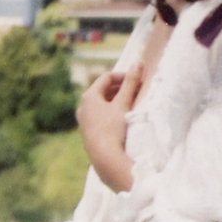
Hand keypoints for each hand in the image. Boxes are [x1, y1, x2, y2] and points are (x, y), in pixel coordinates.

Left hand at [77, 65, 142, 191]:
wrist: (104, 159)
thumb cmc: (113, 128)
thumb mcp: (124, 103)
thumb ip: (131, 82)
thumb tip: (139, 62)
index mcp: (89, 96)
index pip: (107, 78)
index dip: (124, 76)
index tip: (137, 80)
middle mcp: (83, 107)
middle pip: (103, 91)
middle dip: (121, 89)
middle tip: (137, 90)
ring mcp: (84, 121)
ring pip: (102, 105)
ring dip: (117, 102)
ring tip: (131, 104)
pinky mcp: (88, 134)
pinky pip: (100, 117)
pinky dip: (111, 114)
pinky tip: (122, 121)